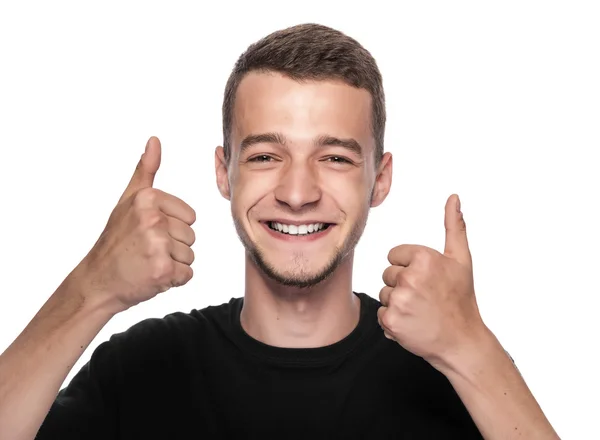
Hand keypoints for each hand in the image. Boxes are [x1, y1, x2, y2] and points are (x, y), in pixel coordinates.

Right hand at [73, 137, 195, 311]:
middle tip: (146, 250)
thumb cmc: (116, 241)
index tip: (147, 232)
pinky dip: (172, 280)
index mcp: (148, 198)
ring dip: (173, 264)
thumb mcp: (128, 201)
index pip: (190, 217)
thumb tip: (154, 141)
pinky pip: (187, 274)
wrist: (97, 281)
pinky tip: (151, 276)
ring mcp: (157, 245)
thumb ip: (146, 171)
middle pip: (191, 236)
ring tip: (147, 262)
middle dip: (173, 248)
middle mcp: (152, 219)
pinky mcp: (162, 270)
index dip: (172, 228)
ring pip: (190, 256)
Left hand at [377, 194, 485, 368]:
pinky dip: (393, 321)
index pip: (394, 255)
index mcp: (424, 258)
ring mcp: (400, 300)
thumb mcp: (461, 260)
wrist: (462, 342)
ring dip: (397, 303)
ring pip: (384, 294)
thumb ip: (454, 226)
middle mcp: (410, 277)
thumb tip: (453, 197)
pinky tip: (412, 323)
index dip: (409, 267)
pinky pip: (382, 313)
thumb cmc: (461, 299)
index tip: (427, 280)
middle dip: (403, 285)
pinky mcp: (391, 321)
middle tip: (425, 298)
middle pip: (387, 274)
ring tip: (420, 311)